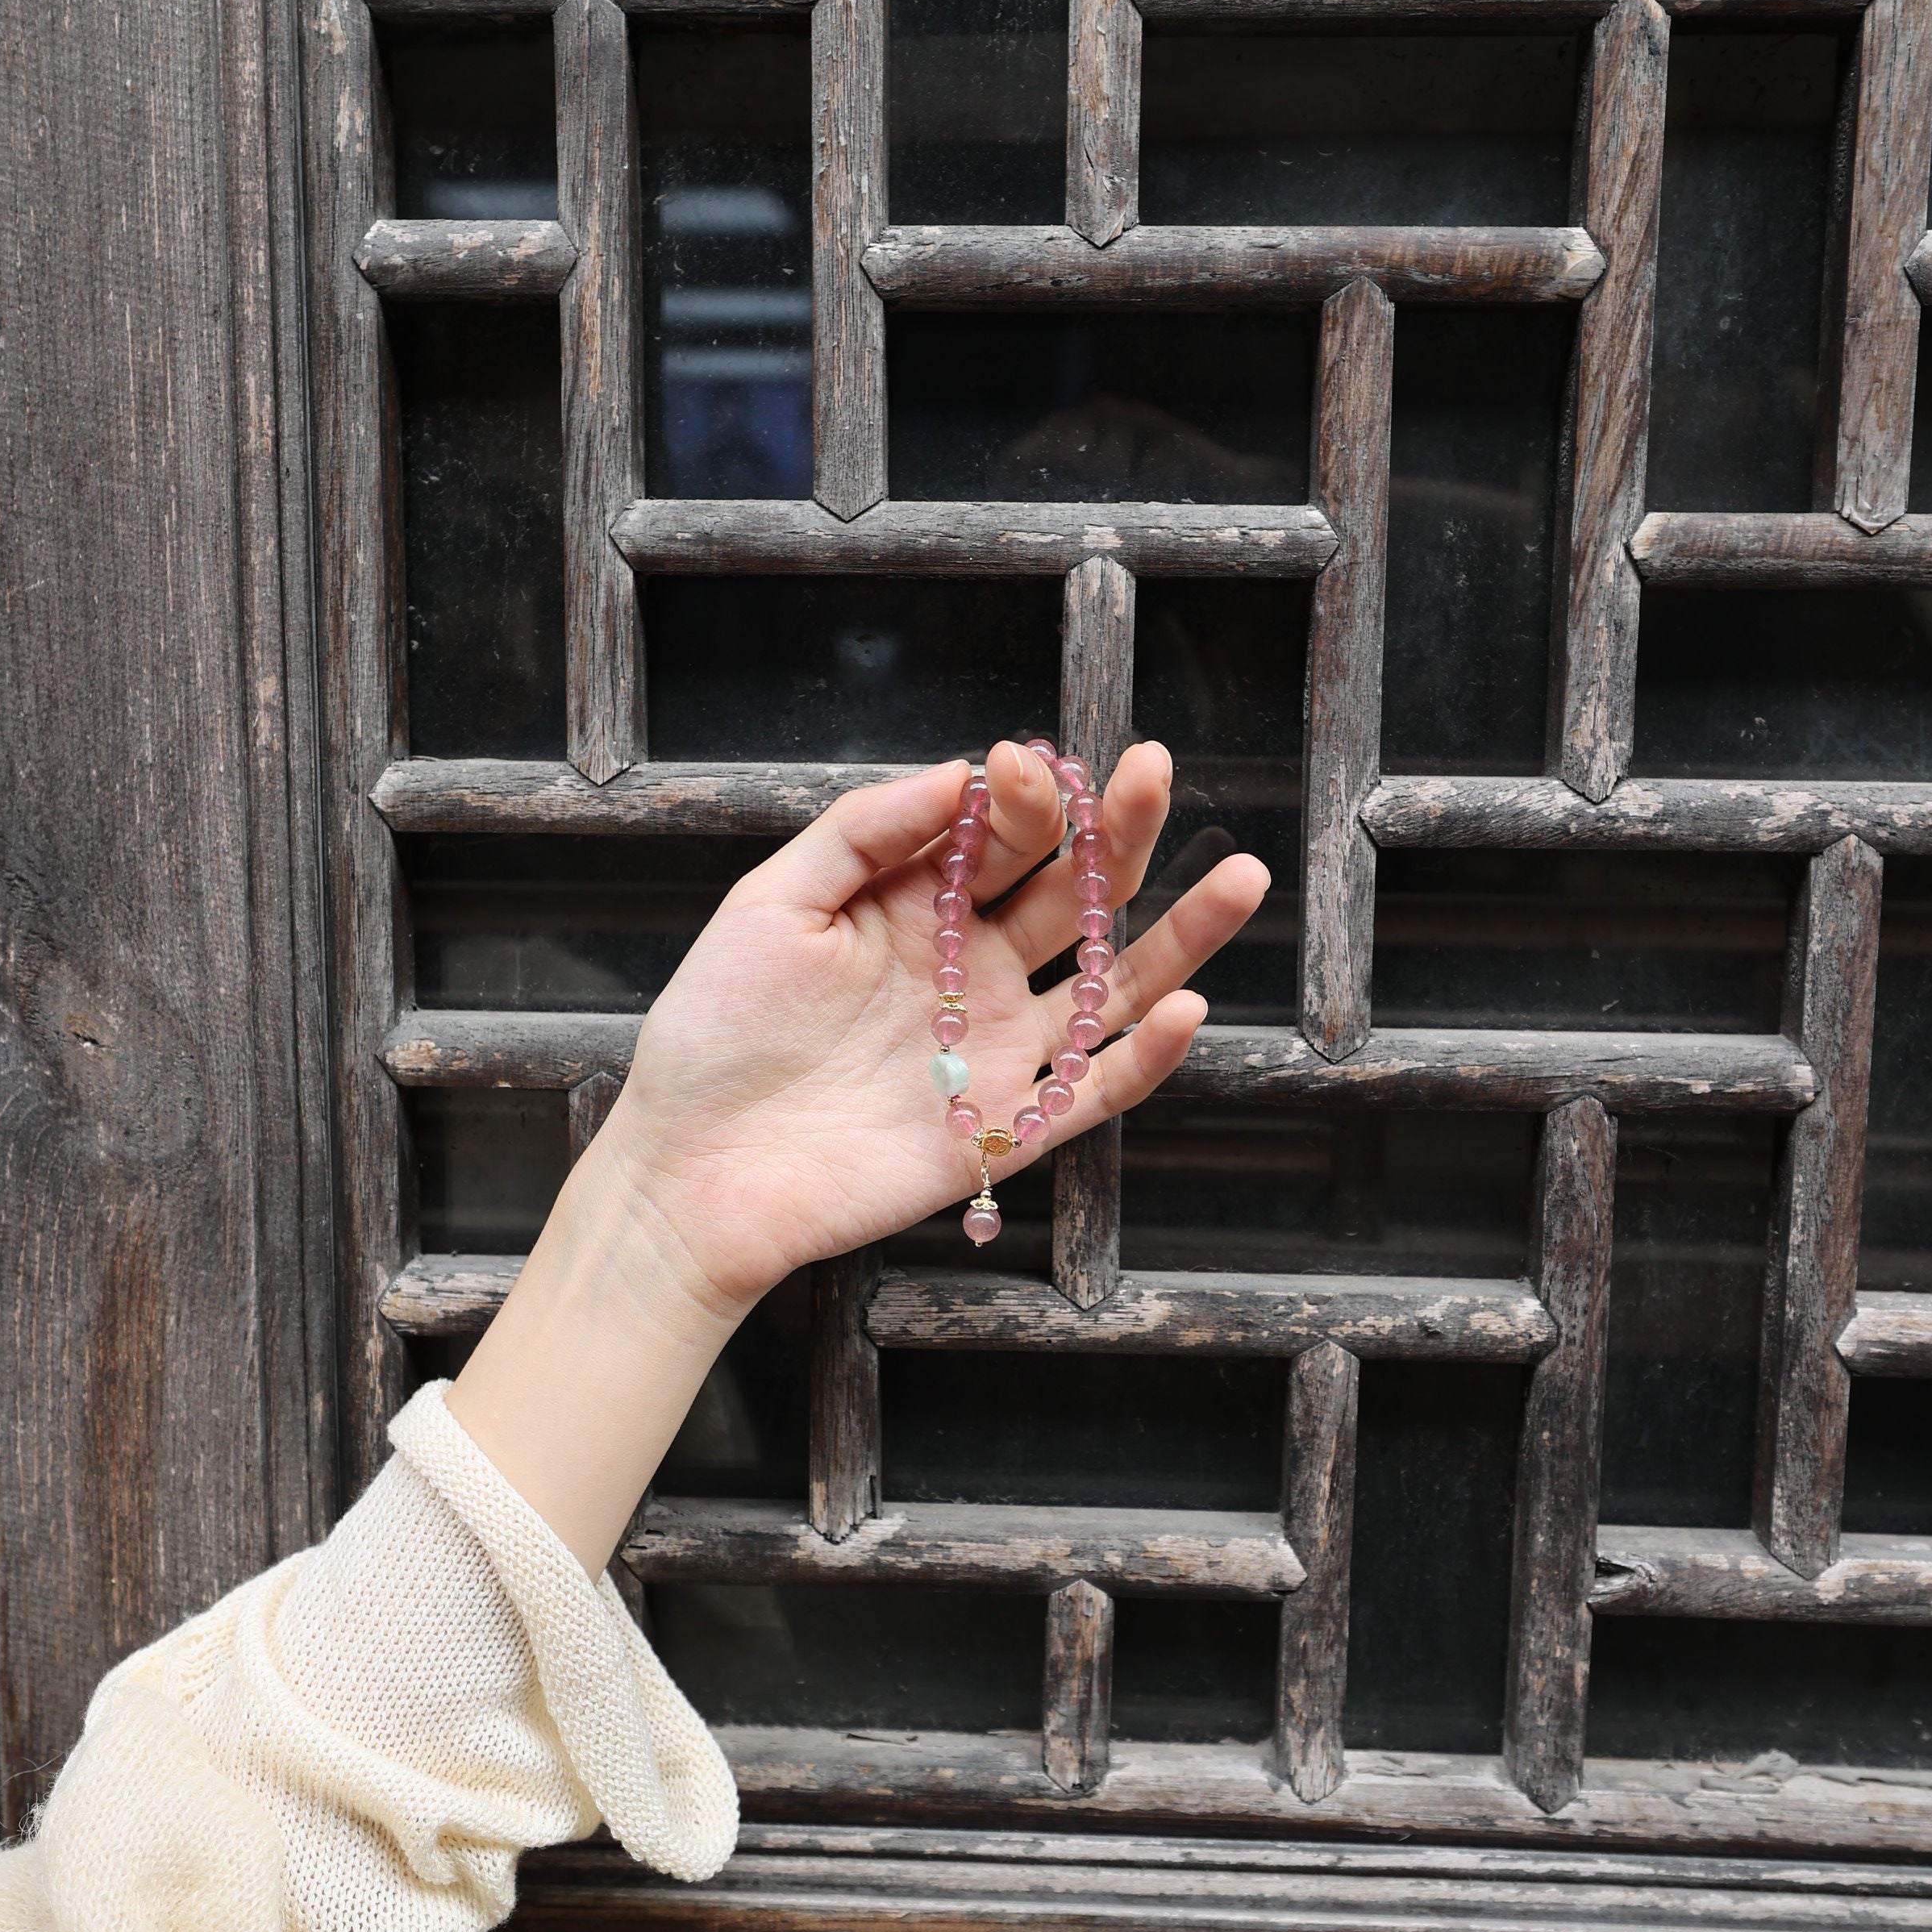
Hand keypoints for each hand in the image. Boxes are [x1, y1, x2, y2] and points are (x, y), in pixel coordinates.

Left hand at [598, 738, 1270, 1314]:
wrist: (690, 1166)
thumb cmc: (715, 1030)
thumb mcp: (773, 903)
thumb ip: (864, 832)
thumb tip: (960, 773)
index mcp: (916, 910)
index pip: (998, 838)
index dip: (1023, 798)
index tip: (1026, 765)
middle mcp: (970, 971)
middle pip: (1069, 893)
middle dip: (1117, 831)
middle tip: (1155, 770)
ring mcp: (996, 1049)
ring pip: (1111, 984)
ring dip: (1180, 935)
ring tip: (1241, 877)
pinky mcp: (1005, 1129)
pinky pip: (1094, 1089)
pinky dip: (1145, 1057)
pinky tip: (1188, 1008)